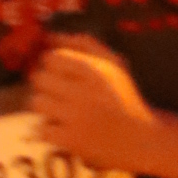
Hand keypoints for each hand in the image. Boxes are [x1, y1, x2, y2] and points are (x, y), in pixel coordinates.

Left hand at [27, 36, 170, 173]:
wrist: (141, 139)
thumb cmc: (123, 97)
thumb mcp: (113, 65)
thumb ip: (83, 44)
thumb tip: (50, 36)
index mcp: (94, 70)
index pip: (52, 58)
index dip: (54, 66)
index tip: (64, 76)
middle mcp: (83, 91)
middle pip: (39, 78)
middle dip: (47, 86)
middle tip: (62, 95)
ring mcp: (76, 117)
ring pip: (37, 103)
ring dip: (46, 107)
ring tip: (61, 112)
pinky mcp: (71, 141)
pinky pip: (42, 129)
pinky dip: (50, 131)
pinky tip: (64, 130)